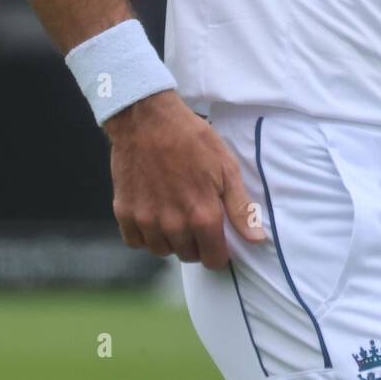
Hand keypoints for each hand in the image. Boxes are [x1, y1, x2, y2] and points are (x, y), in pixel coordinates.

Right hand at [104, 89, 265, 268]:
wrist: (147, 120)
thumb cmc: (192, 139)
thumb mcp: (226, 167)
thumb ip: (240, 208)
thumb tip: (257, 239)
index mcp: (203, 215)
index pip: (213, 259)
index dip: (218, 251)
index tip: (216, 237)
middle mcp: (173, 225)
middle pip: (188, 256)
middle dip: (196, 242)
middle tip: (195, 216)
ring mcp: (146, 220)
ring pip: (162, 250)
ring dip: (170, 239)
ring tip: (174, 212)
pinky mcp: (124, 213)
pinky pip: (136, 241)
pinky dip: (145, 234)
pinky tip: (153, 212)